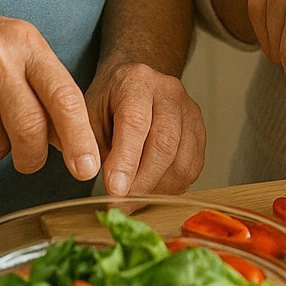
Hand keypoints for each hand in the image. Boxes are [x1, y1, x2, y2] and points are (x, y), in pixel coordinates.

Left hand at [83, 61, 205, 194]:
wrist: (136, 84)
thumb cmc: (109, 101)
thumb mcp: (87, 114)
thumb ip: (86, 143)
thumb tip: (86, 173)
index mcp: (136, 81)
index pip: (135, 122)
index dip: (126, 160)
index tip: (114, 190)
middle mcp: (168, 91)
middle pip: (165, 142)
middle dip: (143, 182)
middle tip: (122, 204)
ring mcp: (189, 110)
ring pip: (182, 160)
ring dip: (158, 189)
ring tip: (134, 199)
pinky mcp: (199, 130)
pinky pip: (192, 167)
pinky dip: (172, 186)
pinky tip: (152, 189)